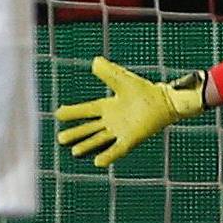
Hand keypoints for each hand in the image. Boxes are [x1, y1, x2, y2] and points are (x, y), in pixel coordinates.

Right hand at [56, 57, 206, 167]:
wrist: (164, 101)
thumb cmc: (144, 90)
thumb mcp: (123, 79)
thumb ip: (109, 71)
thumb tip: (94, 61)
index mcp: (109, 106)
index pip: (87, 110)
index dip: (73, 112)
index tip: (57, 113)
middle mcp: (112, 120)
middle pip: (90, 128)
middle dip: (76, 133)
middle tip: (60, 139)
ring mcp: (121, 131)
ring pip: (100, 139)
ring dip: (87, 145)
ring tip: (74, 151)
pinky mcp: (131, 139)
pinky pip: (117, 149)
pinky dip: (108, 155)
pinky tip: (97, 162)